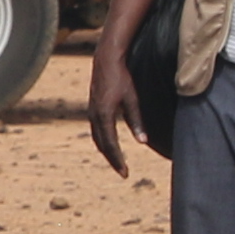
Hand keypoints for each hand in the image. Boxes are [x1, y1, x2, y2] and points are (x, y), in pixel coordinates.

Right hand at [84, 49, 139, 175]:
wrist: (106, 60)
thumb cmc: (122, 78)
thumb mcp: (132, 99)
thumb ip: (136, 121)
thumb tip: (143, 142)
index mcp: (104, 115)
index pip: (110, 144)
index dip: (118, 160)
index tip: (125, 173)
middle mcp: (94, 116)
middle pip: (102, 145)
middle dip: (112, 159)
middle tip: (123, 172)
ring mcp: (91, 112)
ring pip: (97, 138)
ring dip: (107, 151)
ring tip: (117, 161)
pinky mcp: (92, 109)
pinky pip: (96, 130)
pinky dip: (103, 141)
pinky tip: (110, 143)